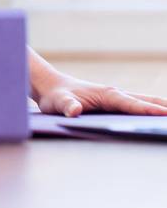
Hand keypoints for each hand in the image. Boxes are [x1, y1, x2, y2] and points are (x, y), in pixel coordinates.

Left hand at [34, 72, 166, 117]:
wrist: (52, 86)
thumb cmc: (56, 96)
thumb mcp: (57, 102)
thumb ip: (66, 106)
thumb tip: (74, 111)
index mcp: (107, 95)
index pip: (132, 104)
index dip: (149, 111)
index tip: (165, 116)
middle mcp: (116, 95)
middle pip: (147, 101)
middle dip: (164, 110)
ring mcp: (118, 99)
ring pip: (146, 102)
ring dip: (162, 109)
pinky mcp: (117, 104)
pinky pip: (140, 107)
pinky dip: (154, 111)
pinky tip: (161, 121)